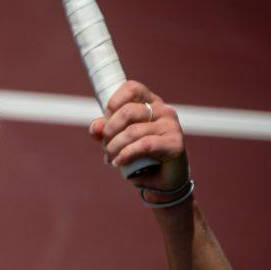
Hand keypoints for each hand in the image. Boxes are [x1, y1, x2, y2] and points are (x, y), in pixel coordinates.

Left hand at [88, 80, 189, 194]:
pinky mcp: (175, 143)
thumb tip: (95, 127)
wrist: (159, 181)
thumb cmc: (138, 156)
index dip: (113, 104)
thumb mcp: (116, 140)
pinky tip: (119, 162)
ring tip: (110, 158)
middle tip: (106, 146)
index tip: (106, 122)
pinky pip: (144, 145)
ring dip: (114, 147)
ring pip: (132, 131)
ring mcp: (171, 125)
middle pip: (127, 111)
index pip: (131, 88)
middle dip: (109, 131)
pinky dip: (126, 155)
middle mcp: (163, 110)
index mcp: (150, 103)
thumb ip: (104, 131)